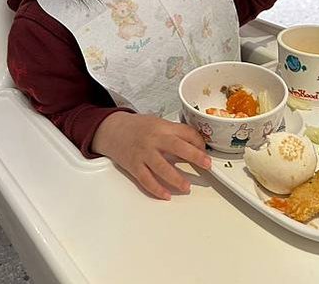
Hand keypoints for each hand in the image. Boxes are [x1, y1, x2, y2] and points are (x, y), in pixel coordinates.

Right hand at [92, 112, 210, 199]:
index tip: (205, 151)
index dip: (198, 142)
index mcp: (162, 127)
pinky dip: (156, 189)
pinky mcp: (134, 165)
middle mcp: (153, 139)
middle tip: (206, 164)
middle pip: (176, 147)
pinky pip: (146, 179)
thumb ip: (175, 133)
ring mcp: (143, 153)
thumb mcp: (158, 123)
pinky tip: (166, 195)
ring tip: (187, 187)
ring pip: (161, 167)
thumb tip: (196, 146)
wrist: (112, 129)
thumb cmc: (138, 127)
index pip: (185, 132)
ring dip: (176, 178)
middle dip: (194, 156)